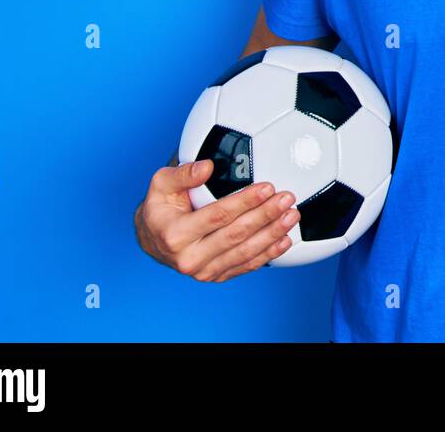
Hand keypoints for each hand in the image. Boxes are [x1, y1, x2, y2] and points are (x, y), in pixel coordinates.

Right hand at [134, 159, 300, 282]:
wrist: (153, 240)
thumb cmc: (160, 208)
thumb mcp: (161, 185)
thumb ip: (183, 173)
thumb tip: (207, 166)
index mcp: (175, 235)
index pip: (217, 216)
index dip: (244, 202)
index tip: (267, 187)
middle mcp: (189, 258)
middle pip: (236, 235)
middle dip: (265, 216)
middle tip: (286, 199)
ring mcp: (204, 271)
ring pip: (245, 253)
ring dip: (272, 234)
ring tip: (291, 216)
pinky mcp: (216, 276)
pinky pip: (246, 266)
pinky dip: (268, 253)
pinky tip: (285, 240)